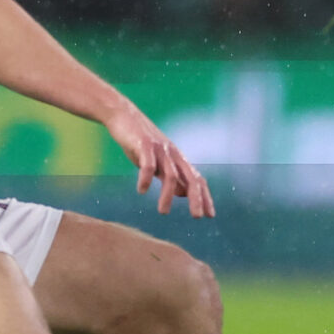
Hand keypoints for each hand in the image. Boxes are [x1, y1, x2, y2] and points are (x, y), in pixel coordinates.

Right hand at [104, 104, 214, 218]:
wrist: (123, 115)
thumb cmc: (140, 142)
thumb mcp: (159, 162)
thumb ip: (171, 177)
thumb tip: (183, 194)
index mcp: (178, 159)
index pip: (197, 179)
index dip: (204, 197)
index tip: (209, 215)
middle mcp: (173, 154)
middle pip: (191, 178)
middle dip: (197, 198)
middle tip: (197, 217)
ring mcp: (160, 149)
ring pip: (170, 174)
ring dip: (167, 195)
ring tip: (163, 212)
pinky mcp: (144, 144)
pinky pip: (148, 164)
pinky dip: (145, 178)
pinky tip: (141, 191)